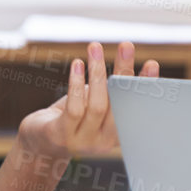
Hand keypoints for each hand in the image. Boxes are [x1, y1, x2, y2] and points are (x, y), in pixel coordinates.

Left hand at [16, 41, 159, 160]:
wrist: (38, 144)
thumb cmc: (70, 119)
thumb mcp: (93, 106)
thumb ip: (109, 94)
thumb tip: (126, 63)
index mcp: (117, 135)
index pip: (135, 108)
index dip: (144, 86)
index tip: (153, 64)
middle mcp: (104, 142)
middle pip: (119, 104)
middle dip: (124, 72)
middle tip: (126, 46)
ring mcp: (83, 141)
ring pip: (97, 105)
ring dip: (98, 73)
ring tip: (96, 48)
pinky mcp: (61, 136)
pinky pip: (75, 109)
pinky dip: (77, 84)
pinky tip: (77, 64)